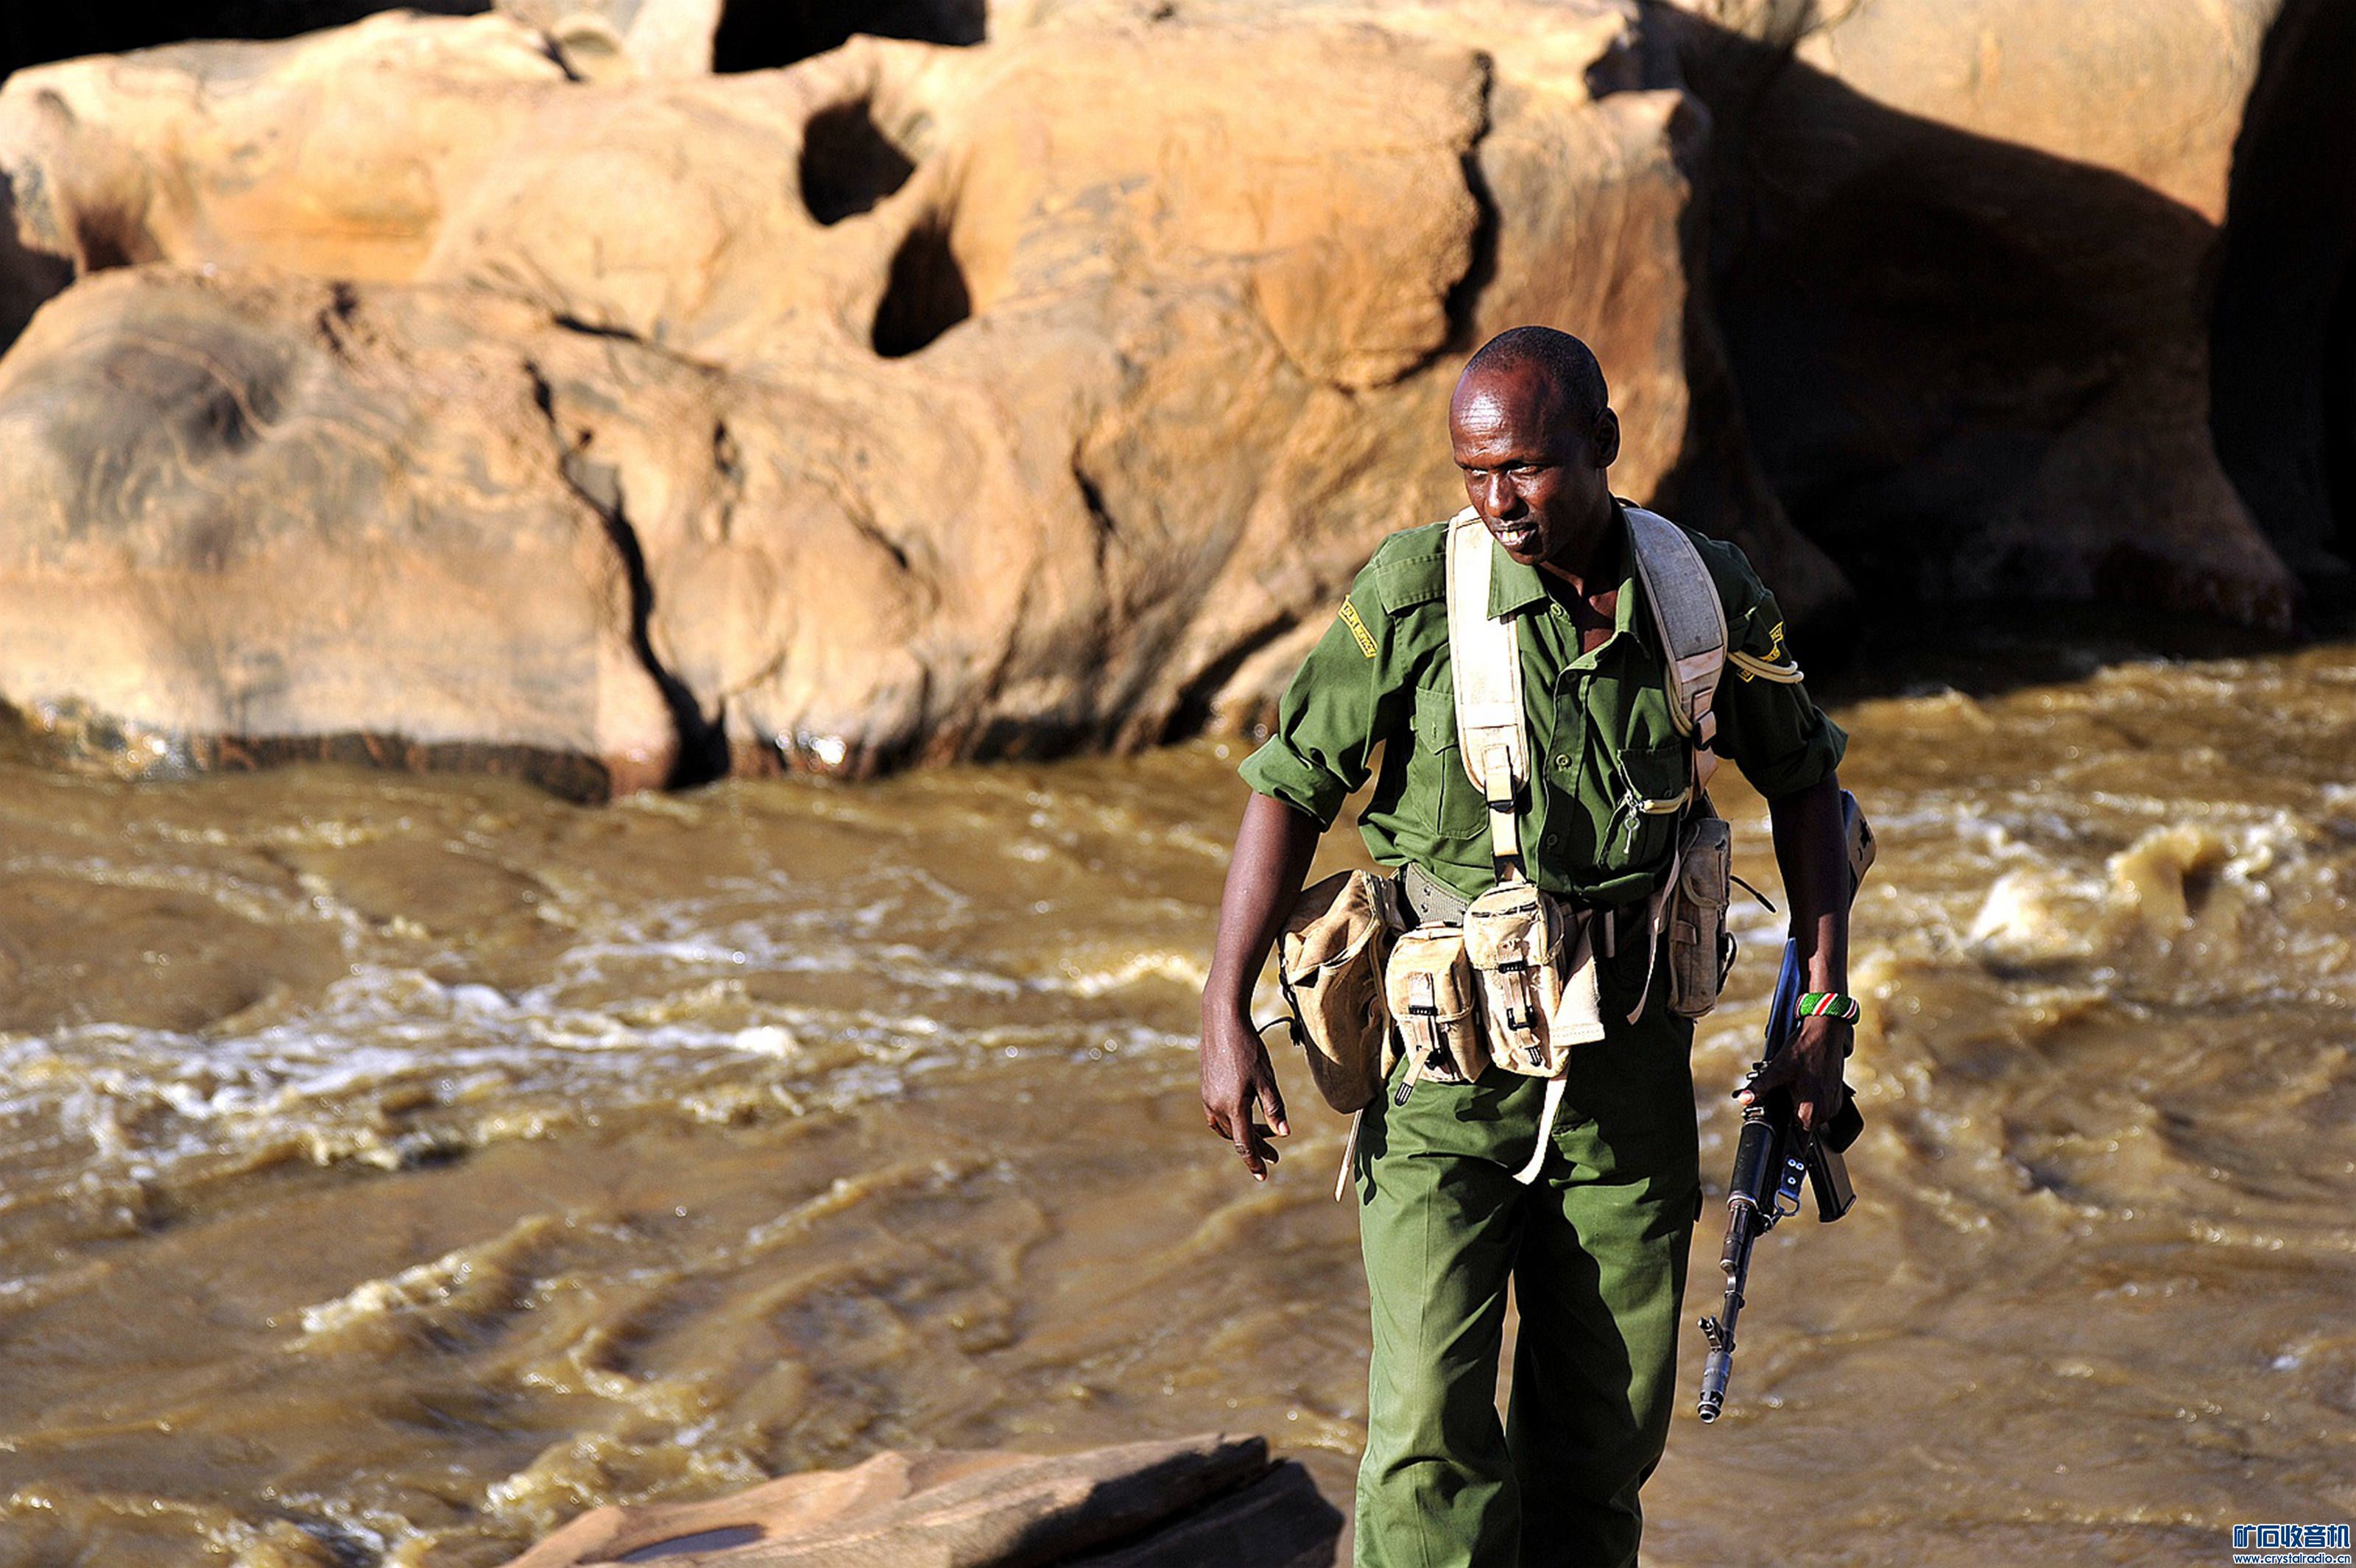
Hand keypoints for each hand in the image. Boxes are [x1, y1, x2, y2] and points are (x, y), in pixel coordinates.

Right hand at [1199, 1001, 1289, 1181]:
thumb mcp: (1266, 1078)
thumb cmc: (1248, 1048)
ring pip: (1226, 1127)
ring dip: (1245, 1133)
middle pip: (1237, 1137)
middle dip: (1256, 1147)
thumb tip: (1285, 1133)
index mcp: (1233, 1106)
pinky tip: (1244, 1115)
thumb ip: (1274, 1107)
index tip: (1263, 1176)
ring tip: (1265, 1132)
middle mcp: (1217, 1106)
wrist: (1222, 1021)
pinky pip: (1218, 1115)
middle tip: (1275, 1155)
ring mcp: (1208, 1097)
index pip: (1245, 1144)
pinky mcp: (1206, 1088)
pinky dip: (1232, 1121)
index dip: (1255, 1162)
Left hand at [1735, 1015, 1849, 1133]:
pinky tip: (1803, 1085)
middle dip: (1789, 1119)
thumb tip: (1744, 1099)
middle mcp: (1825, 1112)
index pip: (1799, 1142)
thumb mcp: (1776, 1069)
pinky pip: (1820, 1108)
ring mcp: (1833, 1105)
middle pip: (1802, 1128)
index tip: (1780, 1143)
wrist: (1825, 1034)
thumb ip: (1760, 1087)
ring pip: (1811, 1117)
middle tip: (1782, 1098)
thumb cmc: (1803, 1050)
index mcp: (1810, 1111)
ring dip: (1801, 1109)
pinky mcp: (1836, 1097)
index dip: (1787, 1144)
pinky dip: (1811, 1101)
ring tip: (1794, 1088)